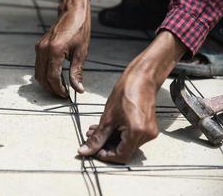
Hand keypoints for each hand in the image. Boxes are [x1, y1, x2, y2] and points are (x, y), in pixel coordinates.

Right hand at [35, 0, 90, 96]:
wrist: (72, 14)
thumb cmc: (79, 30)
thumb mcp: (81, 53)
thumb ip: (77, 73)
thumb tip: (78, 89)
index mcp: (54, 51)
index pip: (52, 77)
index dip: (58, 89)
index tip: (65, 94)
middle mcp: (43, 49)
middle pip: (42, 77)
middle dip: (51, 88)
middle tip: (62, 93)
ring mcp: (39, 48)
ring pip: (38, 73)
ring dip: (47, 83)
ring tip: (59, 87)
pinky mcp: (39, 47)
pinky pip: (38, 66)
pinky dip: (44, 74)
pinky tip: (54, 77)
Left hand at [78, 31, 186, 162]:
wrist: (142, 77)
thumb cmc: (126, 90)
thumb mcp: (107, 117)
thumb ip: (97, 137)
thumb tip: (85, 150)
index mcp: (137, 132)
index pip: (120, 156)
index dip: (105, 155)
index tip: (93, 150)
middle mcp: (146, 135)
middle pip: (123, 151)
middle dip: (105, 145)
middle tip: (91, 137)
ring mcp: (149, 132)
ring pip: (126, 144)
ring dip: (110, 139)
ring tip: (96, 129)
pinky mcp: (148, 127)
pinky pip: (131, 137)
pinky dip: (118, 134)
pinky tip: (107, 127)